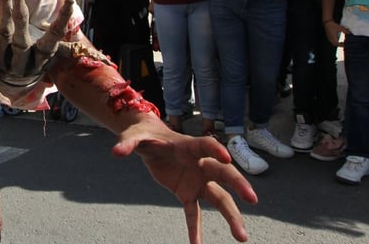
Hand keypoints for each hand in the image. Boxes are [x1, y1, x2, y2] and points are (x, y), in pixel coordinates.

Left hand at [0, 0, 73, 87]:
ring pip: (3, 22)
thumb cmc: (34, 63)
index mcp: (41, 55)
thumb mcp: (51, 58)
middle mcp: (22, 54)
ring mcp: (4, 51)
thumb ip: (69, 50)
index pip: (55, 38)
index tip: (69, 2)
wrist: (7, 84)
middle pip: (21, 26)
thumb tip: (101, 57)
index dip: (62, 21)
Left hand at [112, 116, 257, 243]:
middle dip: (238, 185)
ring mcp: (197, 181)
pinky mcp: (187, 194)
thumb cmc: (144, 136)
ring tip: (242, 237)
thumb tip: (116, 152)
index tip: (226, 158)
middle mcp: (200, 164)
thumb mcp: (133, 137)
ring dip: (231, 216)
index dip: (216, 150)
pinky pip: (194, 214)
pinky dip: (196, 230)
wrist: (147, 143)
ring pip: (219, 199)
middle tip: (252, 199)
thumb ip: (126, 144)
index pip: (207, 146)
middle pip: (223, 174)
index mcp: (189, 145)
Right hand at [324, 20, 349, 46]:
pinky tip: (338, 40)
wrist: (327, 23)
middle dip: (340, 45)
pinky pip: (332, 41)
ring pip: (333, 43)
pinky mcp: (328, 37)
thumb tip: (350, 33)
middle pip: (335, 45)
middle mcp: (331, 39)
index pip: (338, 44)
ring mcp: (329, 38)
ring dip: (337, 44)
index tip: (345, 45)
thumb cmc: (334, 26)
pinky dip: (335, 42)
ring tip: (341, 43)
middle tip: (344, 44)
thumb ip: (345, 31)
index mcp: (334, 38)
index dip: (342, 45)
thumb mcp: (341, 28)